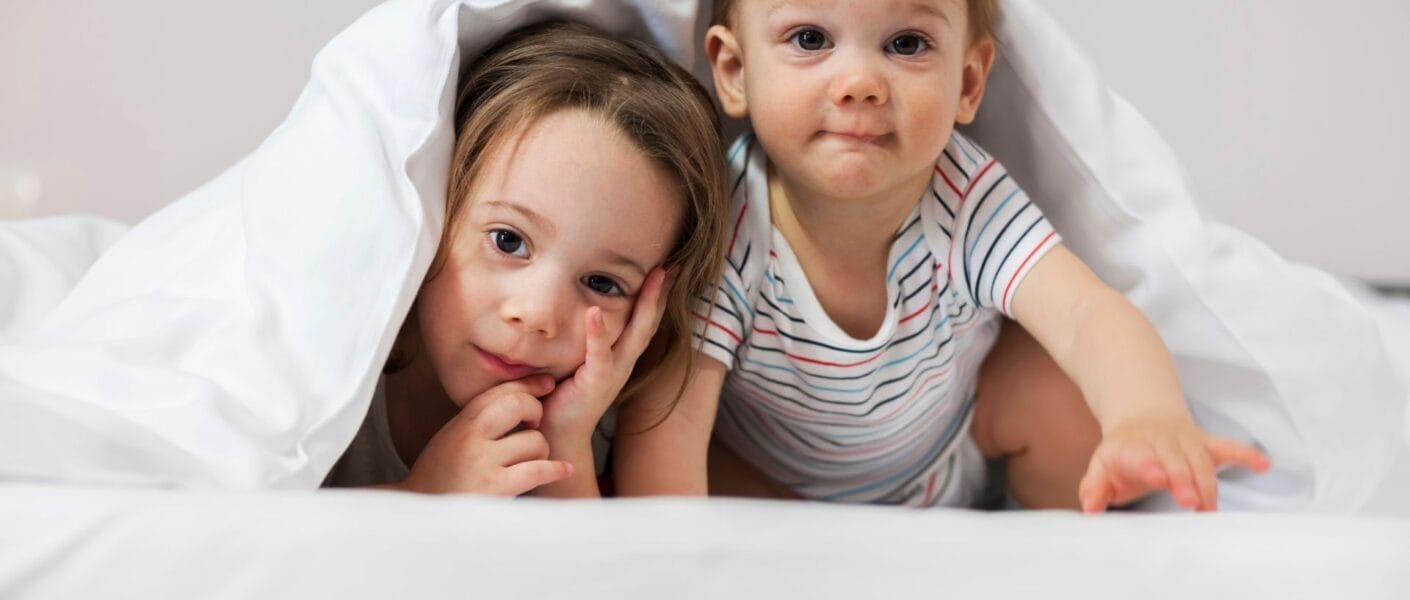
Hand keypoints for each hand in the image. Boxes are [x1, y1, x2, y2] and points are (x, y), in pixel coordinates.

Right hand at [399, 375, 571, 494]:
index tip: (548, 385)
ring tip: (531, 462)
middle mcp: (471, 436)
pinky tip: (563, 470)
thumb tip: (521, 399)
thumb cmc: (442, 477)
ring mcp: (482, 461)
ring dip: (541, 452)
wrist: (423, 517)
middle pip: (519, 404)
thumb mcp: (453, 439)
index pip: (501, 391)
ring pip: (534, 441)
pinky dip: (555, 470)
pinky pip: (537, 470)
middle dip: (536, 412)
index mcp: (462, 422)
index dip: (529, 384)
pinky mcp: (495, 488)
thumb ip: (480, 421)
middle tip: (535, 427)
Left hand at [539, 268, 672, 447]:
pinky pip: (598, 355)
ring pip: (635, 334)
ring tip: (653, 277)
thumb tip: (576, 308)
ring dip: (645, 305)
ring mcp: (612, 373)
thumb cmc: (560, 398)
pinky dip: (597, 333)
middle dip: (661, 294)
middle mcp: (622, 364)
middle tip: (672, 266)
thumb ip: (583, 341)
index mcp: (619, 358)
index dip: (656, 296)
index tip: (666, 268)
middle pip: (649, 323)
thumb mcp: (576, 363)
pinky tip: (594, 311)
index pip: (643, 321)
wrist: (555, 437)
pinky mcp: (594, 383)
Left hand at [1078, 417, 1270, 512]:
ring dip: (1208, 482)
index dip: (1149, 465)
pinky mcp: (1206, 444)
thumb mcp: (1102, 466)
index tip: (1157, 476)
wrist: (1143, 419)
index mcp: (1131, 448)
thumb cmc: (1124, 454)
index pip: (1140, 456)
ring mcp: (1186, 442)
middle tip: (1191, 502)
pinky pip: (1228, 447)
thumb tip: (1091, 507)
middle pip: (1176, 460)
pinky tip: (1263, 464)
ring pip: (1201, 459)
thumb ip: (1095, 487)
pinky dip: (1246, 454)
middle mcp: (1161, 442)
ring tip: (1209, 507)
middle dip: (1184, 479)